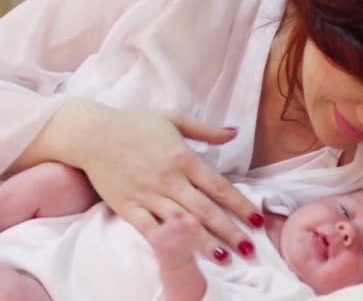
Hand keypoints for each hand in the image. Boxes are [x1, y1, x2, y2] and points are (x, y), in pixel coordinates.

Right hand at [41, 100, 262, 262]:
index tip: (258, 221)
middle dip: (230, 231)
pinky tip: (182, 253)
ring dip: (203, 242)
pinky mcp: (128, 207)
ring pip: (182, 223)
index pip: (219, 186)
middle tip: (249, 249)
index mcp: (184, 158)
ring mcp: (148, 195)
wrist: (91, 133)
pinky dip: (166, 241)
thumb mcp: (174, 118)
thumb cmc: (135, 123)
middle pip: (205, 210)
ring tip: (224, 258)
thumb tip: (236, 131)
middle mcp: (169, 179)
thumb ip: (207, 129)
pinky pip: (149, 228)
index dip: (241, 205)